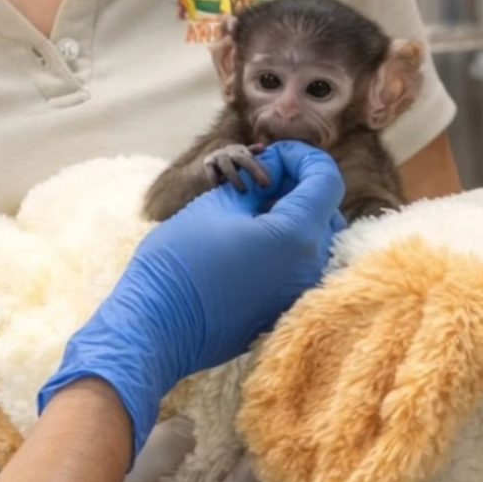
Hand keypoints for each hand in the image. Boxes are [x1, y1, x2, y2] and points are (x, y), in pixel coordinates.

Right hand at [38, 141, 345, 460]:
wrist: (156, 326)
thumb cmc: (180, 260)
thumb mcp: (219, 205)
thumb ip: (259, 184)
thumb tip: (278, 175)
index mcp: (296, 235)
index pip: (326, 179)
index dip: (302, 157)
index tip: (272, 156)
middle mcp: (309, 267)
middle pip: (325, 210)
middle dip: (298, 186)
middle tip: (258, 181)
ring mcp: (298, 292)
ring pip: (313, 240)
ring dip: (291, 216)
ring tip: (250, 211)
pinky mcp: (282, 310)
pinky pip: (297, 267)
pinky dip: (283, 245)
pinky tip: (247, 242)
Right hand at [203, 142, 268, 191]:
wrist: (206, 166)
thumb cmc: (230, 165)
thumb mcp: (241, 159)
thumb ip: (252, 155)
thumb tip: (264, 147)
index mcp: (240, 150)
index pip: (253, 159)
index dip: (261, 169)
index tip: (269, 183)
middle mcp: (229, 151)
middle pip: (243, 159)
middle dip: (255, 171)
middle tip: (265, 185)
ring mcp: (218, 156)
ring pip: (228, 167)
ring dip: (236, 179)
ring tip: (244, 191)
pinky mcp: (207, 163)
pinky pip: (212, 172)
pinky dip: (216, 180)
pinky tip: (220, 188)